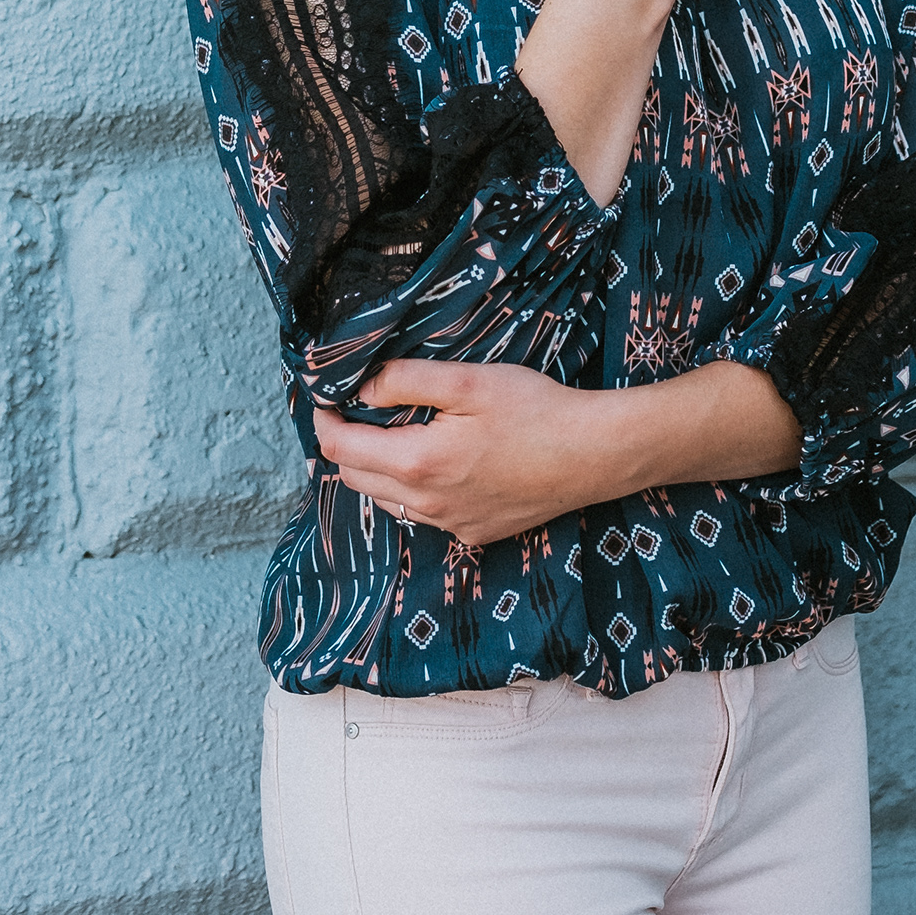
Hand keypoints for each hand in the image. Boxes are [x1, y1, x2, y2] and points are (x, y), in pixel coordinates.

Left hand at [311, 357, 803, 547]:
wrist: (592, 455)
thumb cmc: (534, 410)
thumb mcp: (469, 380)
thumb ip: (406, 381)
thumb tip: (360, 388)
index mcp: (418, 463)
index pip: (342, 450)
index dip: (324, 423)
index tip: (323, 398)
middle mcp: (426, 505)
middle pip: (358, 480)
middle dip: (345, 446)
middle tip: (352, 411)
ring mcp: (451, 526)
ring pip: (389, 502)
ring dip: (377, 470)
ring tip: (389, 434)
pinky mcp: (475, 534)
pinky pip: (424, 515)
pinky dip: (413, 491)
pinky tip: (436, 465)